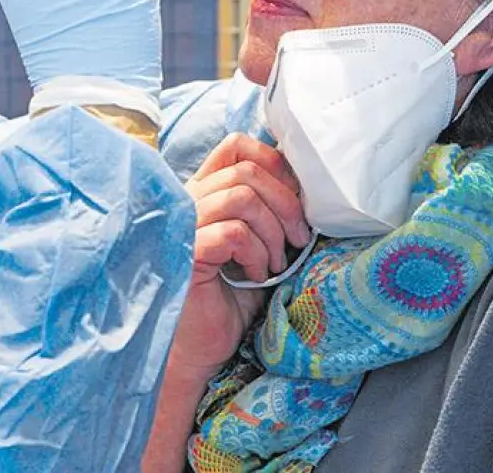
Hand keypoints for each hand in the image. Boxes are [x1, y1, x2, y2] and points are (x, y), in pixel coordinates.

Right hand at [169, 133, 311, 376]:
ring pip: (241, 196)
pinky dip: (255, 252)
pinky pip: (233, 232)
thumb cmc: (230, 300)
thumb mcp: (260, 246)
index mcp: (205, 193)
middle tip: (297, 240)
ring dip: (272, 232)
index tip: (296, 199)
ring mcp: (183, 223)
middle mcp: (189, 201)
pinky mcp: (186, 250)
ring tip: (274, 263)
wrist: (201, 348)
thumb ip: (270, 212)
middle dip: (286, 203)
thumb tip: (309, 190)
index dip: (274, 162)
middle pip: (246, 170)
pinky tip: (255, 275)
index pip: (235, 145)